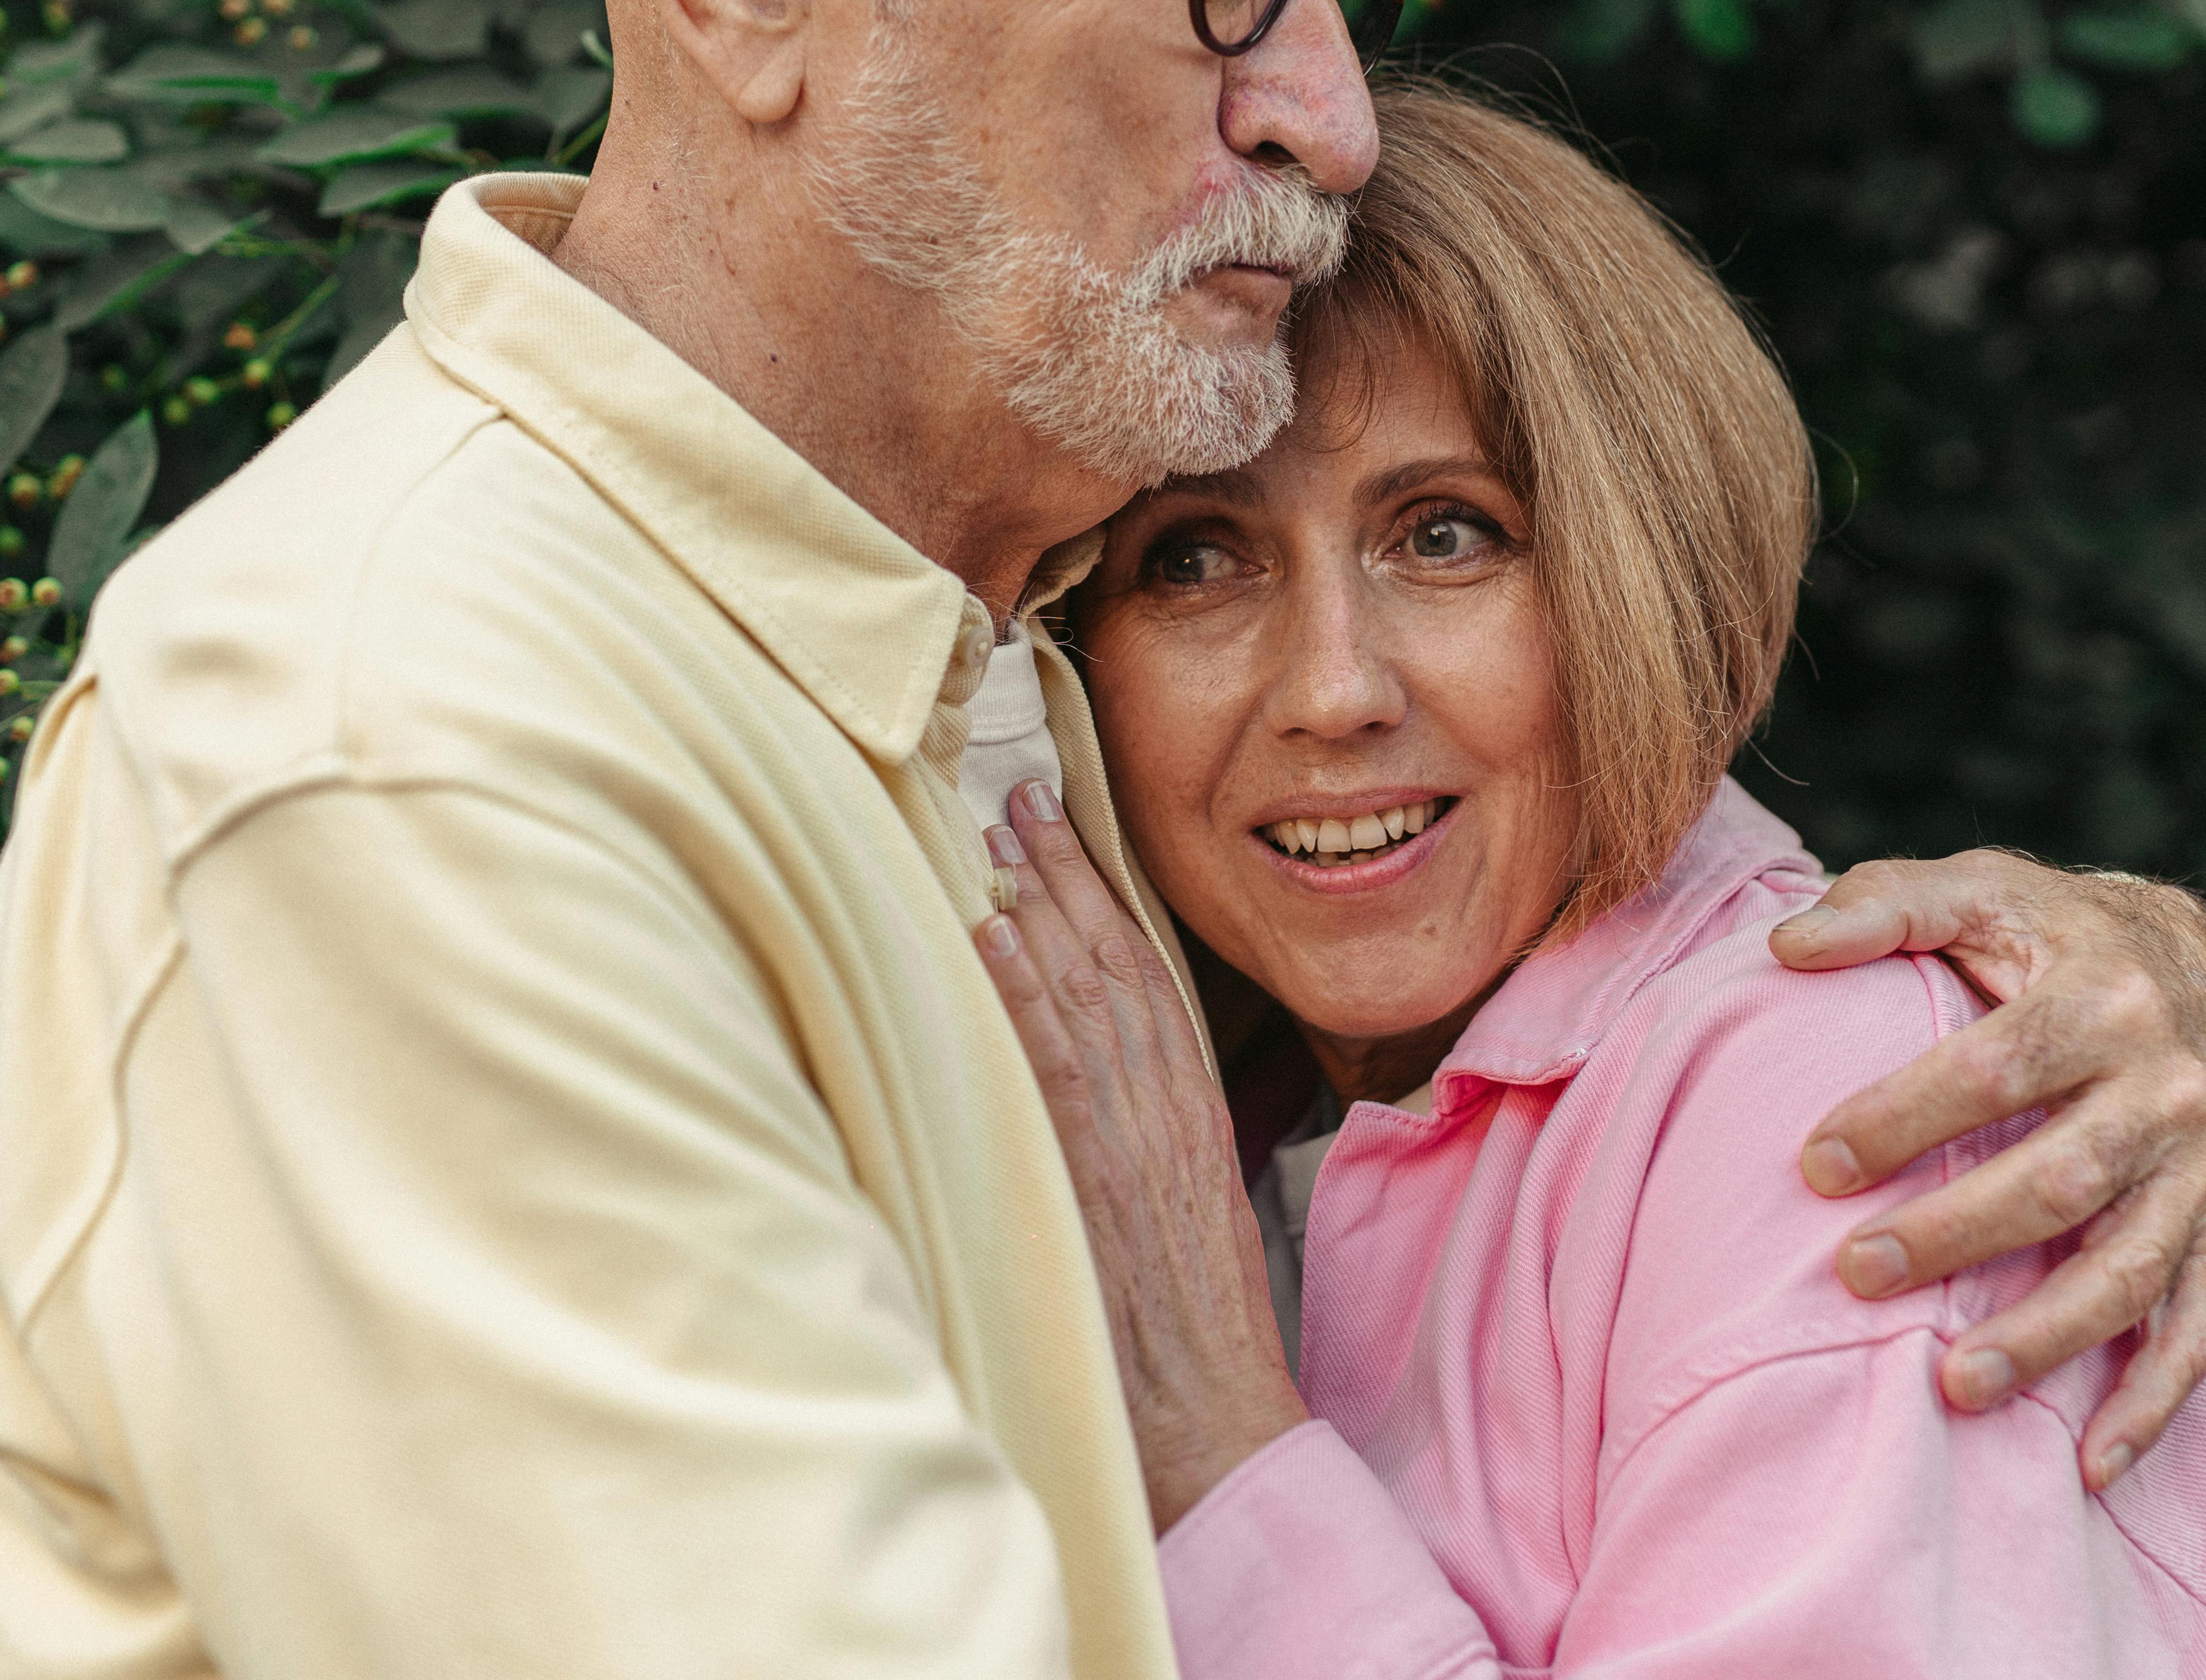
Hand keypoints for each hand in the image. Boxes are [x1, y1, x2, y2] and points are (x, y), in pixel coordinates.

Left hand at [971, 782, 1306, 1531]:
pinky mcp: (1097, 1172)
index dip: (1107, 893)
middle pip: (1118, 960)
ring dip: (1042, 905)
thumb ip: (1137, 1132)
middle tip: (1022, 796)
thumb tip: (1083, 1088)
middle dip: (1070, 870)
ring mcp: (1134, 1134)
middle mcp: (1168, 1104)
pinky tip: (993, 939)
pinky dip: (1026, 994)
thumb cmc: (1189, 1325)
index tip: (1069, 830)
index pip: (1150, 972)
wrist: (1212, 1409)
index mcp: (1192, 1106)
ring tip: (999, 836)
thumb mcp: (1182, 1203)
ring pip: (1088, 991)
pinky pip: (1056, 1064)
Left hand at [1767, 850, 2205, 1491]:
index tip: (1814, 1163)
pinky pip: (2194, 1330)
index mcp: (2103, 997)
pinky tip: (2089, 1467)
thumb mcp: (1982, 887)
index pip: (1998, 1066)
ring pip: (2127, 1271)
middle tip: (1855, 1275)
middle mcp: (2165, 1090)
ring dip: (2045, 1339)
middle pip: (2060, 1179)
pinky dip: (2150, 1406)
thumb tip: (1785, 946)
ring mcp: (2200, 1174)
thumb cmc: (2058, 933)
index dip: (1905, 1117)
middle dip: (1956, 1234)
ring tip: (1952, 1386)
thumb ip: (1884, 905)